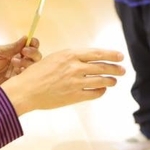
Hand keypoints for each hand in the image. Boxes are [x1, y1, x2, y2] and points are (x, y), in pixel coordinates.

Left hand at [0, 36, 40, 101]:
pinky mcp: (16, 84)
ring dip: (28, 62)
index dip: (33, 43)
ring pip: (33, 67)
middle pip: (35, 57)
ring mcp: (18, 73)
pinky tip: (17, 72)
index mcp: (13, 52)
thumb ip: (12, 47)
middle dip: (33, 53)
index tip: (31, 42)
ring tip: (15, 62)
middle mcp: (18, 62)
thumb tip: (26, 37)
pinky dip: (26, 73)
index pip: (29, 46)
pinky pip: (27, 79)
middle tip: (24, 53)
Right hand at [0, 48, 124, 115]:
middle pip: (102, 66)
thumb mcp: (55, 58)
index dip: (111, 54)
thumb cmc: (37, 73)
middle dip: (115, 68)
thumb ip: (72, 58)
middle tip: (123, 70)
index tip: (120, 56)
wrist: (26, 90)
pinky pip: (94, 93)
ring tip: (114, 81)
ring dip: (110, 80)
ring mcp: (76, 82)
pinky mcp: (75, 96)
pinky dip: (101, 91)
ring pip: (101, 80)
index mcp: (70, 54)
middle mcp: (75, 67)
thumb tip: (88, 60)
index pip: (97, 53)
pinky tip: (102, 90)